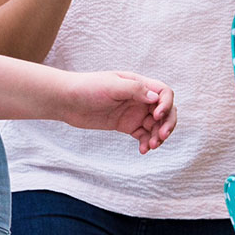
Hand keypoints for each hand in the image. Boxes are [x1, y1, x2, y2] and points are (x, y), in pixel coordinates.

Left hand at [59, 70, 178, 153]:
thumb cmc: (88, 87)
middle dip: (167, 123)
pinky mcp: (126, 125)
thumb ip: (135, 90)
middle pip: (165, 110)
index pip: (163, 92)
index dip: (166, 104)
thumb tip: (156, 98)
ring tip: (151, 146)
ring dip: (158, 135)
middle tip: (161, 136)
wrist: (67, 100)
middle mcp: (139, 98)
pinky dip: (146, 142)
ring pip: (156, 125)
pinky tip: (143, 150)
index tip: (156, 115)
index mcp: (139, 84)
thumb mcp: (111, 85)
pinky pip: (143, 134)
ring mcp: (133, 112)